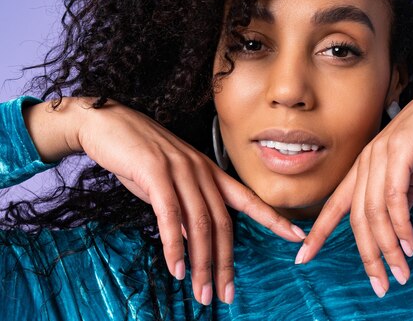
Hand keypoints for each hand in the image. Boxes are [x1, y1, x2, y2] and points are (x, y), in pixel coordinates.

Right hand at [24, 98, 305, 304]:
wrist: (108, 123)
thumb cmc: (139, 156)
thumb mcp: (169, 184)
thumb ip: (184, 209)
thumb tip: (191, 241)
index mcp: (210, 173)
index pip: (249, 199)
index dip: (275, 219)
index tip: (298, 236)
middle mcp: (201, 172)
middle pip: (222, 224)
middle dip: (225, 263)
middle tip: (225, 295)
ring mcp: (180, 170)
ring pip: (199, 224)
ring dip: (201, 263)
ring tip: (202, 293)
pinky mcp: (155, 172)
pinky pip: (170, 215)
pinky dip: (174, 245)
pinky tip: (177, 268)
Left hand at [297, 75, 412, 296]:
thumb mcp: (409, 179)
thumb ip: (397, 204)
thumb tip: (394, 233)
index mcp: (362, 170)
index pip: (334, 206)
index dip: (318, 233)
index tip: (302, 257)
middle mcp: (365, 163)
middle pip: (356, 218)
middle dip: (367, 255)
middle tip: (380, 285)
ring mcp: (380, 156)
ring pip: (375, 211)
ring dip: (387, 247)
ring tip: (400, 272)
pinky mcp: (400, 150)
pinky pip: (394, 195)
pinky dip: (400, 223)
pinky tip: (408, 244)